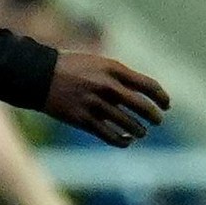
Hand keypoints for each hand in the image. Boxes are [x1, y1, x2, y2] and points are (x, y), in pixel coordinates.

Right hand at [41, 51, 168, 146]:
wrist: (39, 76)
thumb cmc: (71, 68)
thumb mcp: (98, 63)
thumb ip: (119, 75)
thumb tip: (141, 92)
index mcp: (113, 69)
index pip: (148, 85)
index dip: (161, 97)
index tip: (166, 104)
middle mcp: (107, 87)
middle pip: (142, 106)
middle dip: (154, 116)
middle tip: (157, 121)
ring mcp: (96, 105)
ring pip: (128, 124)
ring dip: (139, 131)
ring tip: (141, 132)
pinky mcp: (83, 120)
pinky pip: (110, 136)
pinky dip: (122, 141)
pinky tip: (126, 141)